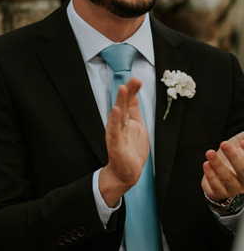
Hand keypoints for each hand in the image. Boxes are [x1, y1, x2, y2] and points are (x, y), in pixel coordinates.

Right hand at [100, 77, 149, 205]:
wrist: (127, 171)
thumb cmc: (131, 148)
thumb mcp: (137, 125)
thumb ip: (133, 110)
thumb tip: (133, 94)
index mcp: (124, 120)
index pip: (128, 102)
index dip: (132, 91)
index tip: (137, 79)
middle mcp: (118, 124)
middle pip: (122, 105)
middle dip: (127, 92)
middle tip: (132, 79)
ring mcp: (116, 134)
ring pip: (118, 115)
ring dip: (120, 102)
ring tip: (123, 89)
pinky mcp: (116, 144)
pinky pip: (115, 131)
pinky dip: (115, 121)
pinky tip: (116, 111)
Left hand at [202, 130, 243, 206]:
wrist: (222, 181)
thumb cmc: (234, 161)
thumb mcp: (241, 149)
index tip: (242, 141)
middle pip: (243, 170)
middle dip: (233, 156)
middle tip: (224, 143)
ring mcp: (234, 189)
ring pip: (228, 178)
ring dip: (218, 164)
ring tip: (210, 152)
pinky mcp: (221, 193)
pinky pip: (216, 186)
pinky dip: (211, 175)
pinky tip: (206, 164)